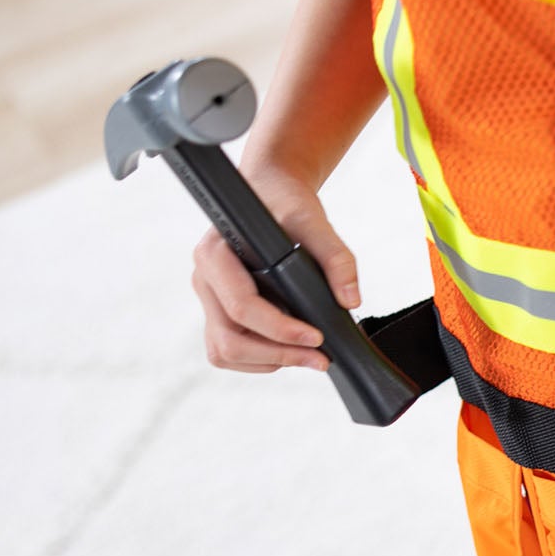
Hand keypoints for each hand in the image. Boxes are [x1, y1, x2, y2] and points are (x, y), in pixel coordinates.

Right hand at [190, 164, 360, 372]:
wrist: (271, 194)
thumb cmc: (285, 204)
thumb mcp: (314, 222)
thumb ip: (336, 258)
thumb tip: (350, 300)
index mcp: (216, 255)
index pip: (242, 308)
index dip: (281, 331)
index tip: (317, 338)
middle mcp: (205, 280)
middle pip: (229, 340)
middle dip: (278, 355)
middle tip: (320, 359)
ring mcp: (209, 299)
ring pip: (224, 352)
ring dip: (268, 361)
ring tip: (307, 355)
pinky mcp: (219, 312)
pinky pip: (230, 350)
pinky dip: (260, 359)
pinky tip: (290, 348)